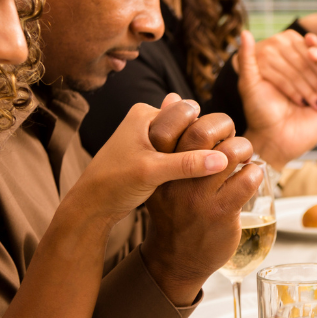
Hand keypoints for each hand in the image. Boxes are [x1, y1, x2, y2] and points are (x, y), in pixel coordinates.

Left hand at [63, 98, 229, 226]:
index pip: (189, 112)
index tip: (217, 152)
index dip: (204, 131)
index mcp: (145, 113)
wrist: (93, 205)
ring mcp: (150, 137)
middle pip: (189, 125)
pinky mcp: (151, 153)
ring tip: (207, 172)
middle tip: (214, 164)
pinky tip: (197, 176)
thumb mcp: (153, 172)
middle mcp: (148, 119)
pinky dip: (188, 162)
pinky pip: (178, 152)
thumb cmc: (114, 184)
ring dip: (196, 154)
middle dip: (202, 143)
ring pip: (186, 140)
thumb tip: (223, 159)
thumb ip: (188, 164)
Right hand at [139, 101, 260, 304]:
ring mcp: (198, 197)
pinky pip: (246, 180)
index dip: (196, 115)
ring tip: (245, 153)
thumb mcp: (161, 176)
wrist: (175, 259)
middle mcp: (175, 179)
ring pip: (228, 153)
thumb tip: (173, 98)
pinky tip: (253, 173)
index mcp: (157, 166)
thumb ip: (168, 139)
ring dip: (244, 146)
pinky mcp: (220, 212)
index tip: (209, 124)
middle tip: (231, 132)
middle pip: (202, 131)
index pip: (172, 124)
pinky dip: (255, 171)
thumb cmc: (172, 211)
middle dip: (224, 123)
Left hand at [236, 30, 316, 167]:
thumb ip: (247, 58)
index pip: (307, 51)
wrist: (270, 138)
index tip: (306, 39)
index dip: (309, 44)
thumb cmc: (259, 111)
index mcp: (295, 69)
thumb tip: (244, 31)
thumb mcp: (250, 82)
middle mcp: (311, 79)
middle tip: (314, 54)